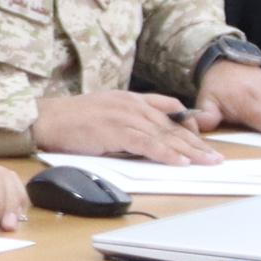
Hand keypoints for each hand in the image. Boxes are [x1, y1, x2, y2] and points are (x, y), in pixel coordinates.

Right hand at [30, 89, 221, 165]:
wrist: (45, 118)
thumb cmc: (69, 119)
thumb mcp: (105, 112)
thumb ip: (127, 120)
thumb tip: (146, 139)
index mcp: (131, 99)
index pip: (170, 109)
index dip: (189, 125)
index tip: (202, 141)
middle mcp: (132, 105)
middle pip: (172, 125)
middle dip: (197, 143)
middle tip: (215, 158)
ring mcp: (125, 116)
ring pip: (165, 135)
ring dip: (189, 150)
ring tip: (207, 162)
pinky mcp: (116, 131)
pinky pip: (147, 144)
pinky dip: (166, 154)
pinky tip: (180, 162)